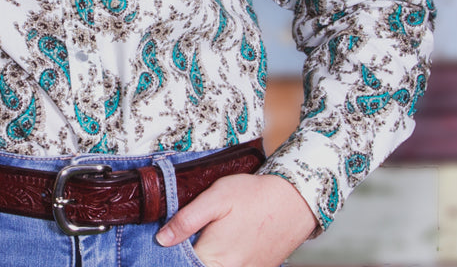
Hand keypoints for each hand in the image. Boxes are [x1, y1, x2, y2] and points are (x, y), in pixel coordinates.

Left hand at [155, 173, 317, 266]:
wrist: (293, 202)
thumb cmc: (253, 196)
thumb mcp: (215, 198)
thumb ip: (187, 220)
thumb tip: (162, 239)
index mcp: (215, 257)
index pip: (182, 265)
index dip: (171, 255)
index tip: (163, 245)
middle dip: (188, 257)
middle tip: (184, 238)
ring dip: (205, 259)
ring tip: (204, 240)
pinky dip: (222, 260)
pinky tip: (220, 246)